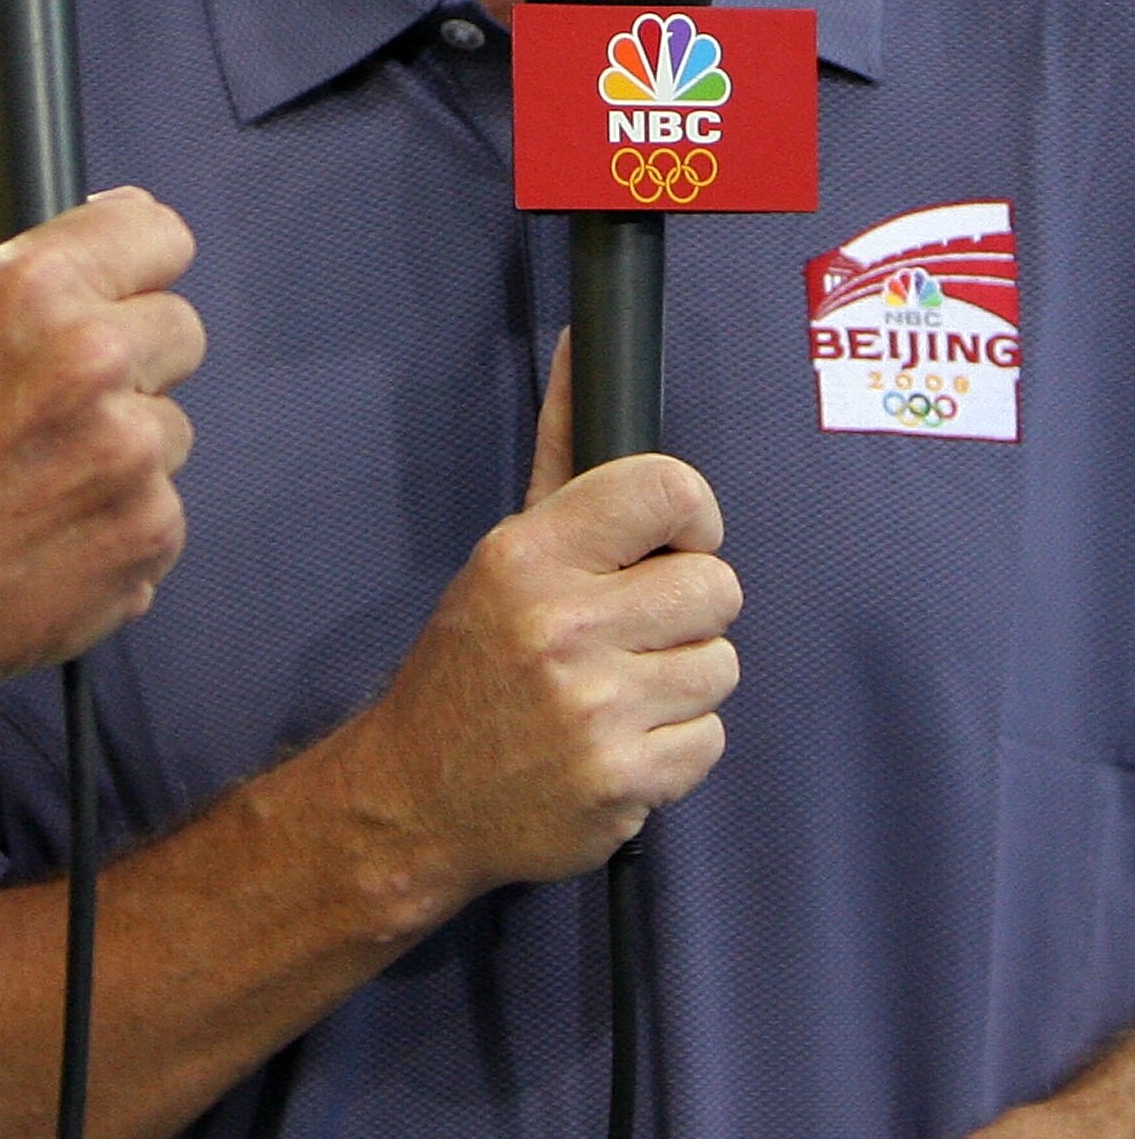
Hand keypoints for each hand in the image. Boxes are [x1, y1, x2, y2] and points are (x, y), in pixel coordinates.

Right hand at [0, 188, 203, 732]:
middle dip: (136, 367)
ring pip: (172, 427)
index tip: (132, 291)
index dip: (142, 268)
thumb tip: (108, 247)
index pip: (158, 234)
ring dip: (125, 454)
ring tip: (42, 486)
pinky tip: (54, 538)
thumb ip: (34, 286)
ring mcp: (127, 446)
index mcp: (31, 287)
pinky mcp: (149, 528)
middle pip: (180, 330)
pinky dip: (121, 526)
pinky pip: (166, 507)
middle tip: (65, 412)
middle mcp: (89, 354)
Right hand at [344, 334, 741, 904]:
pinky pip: (711, 741)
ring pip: (721, 665)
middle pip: (718, 587)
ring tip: (622, 687)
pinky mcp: (624, 782)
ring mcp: (596, 709)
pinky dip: (676, 745)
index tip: (674, 542)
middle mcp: (565, 626)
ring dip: (684, 678)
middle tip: (638, 626)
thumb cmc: (471, 660)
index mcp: (530, 554)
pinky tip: (621, 739)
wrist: (417, 793)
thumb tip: (582, 346)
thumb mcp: (505, 549)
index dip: (693, 515)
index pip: (669, 490)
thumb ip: (561, 454)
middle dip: (690, 608)